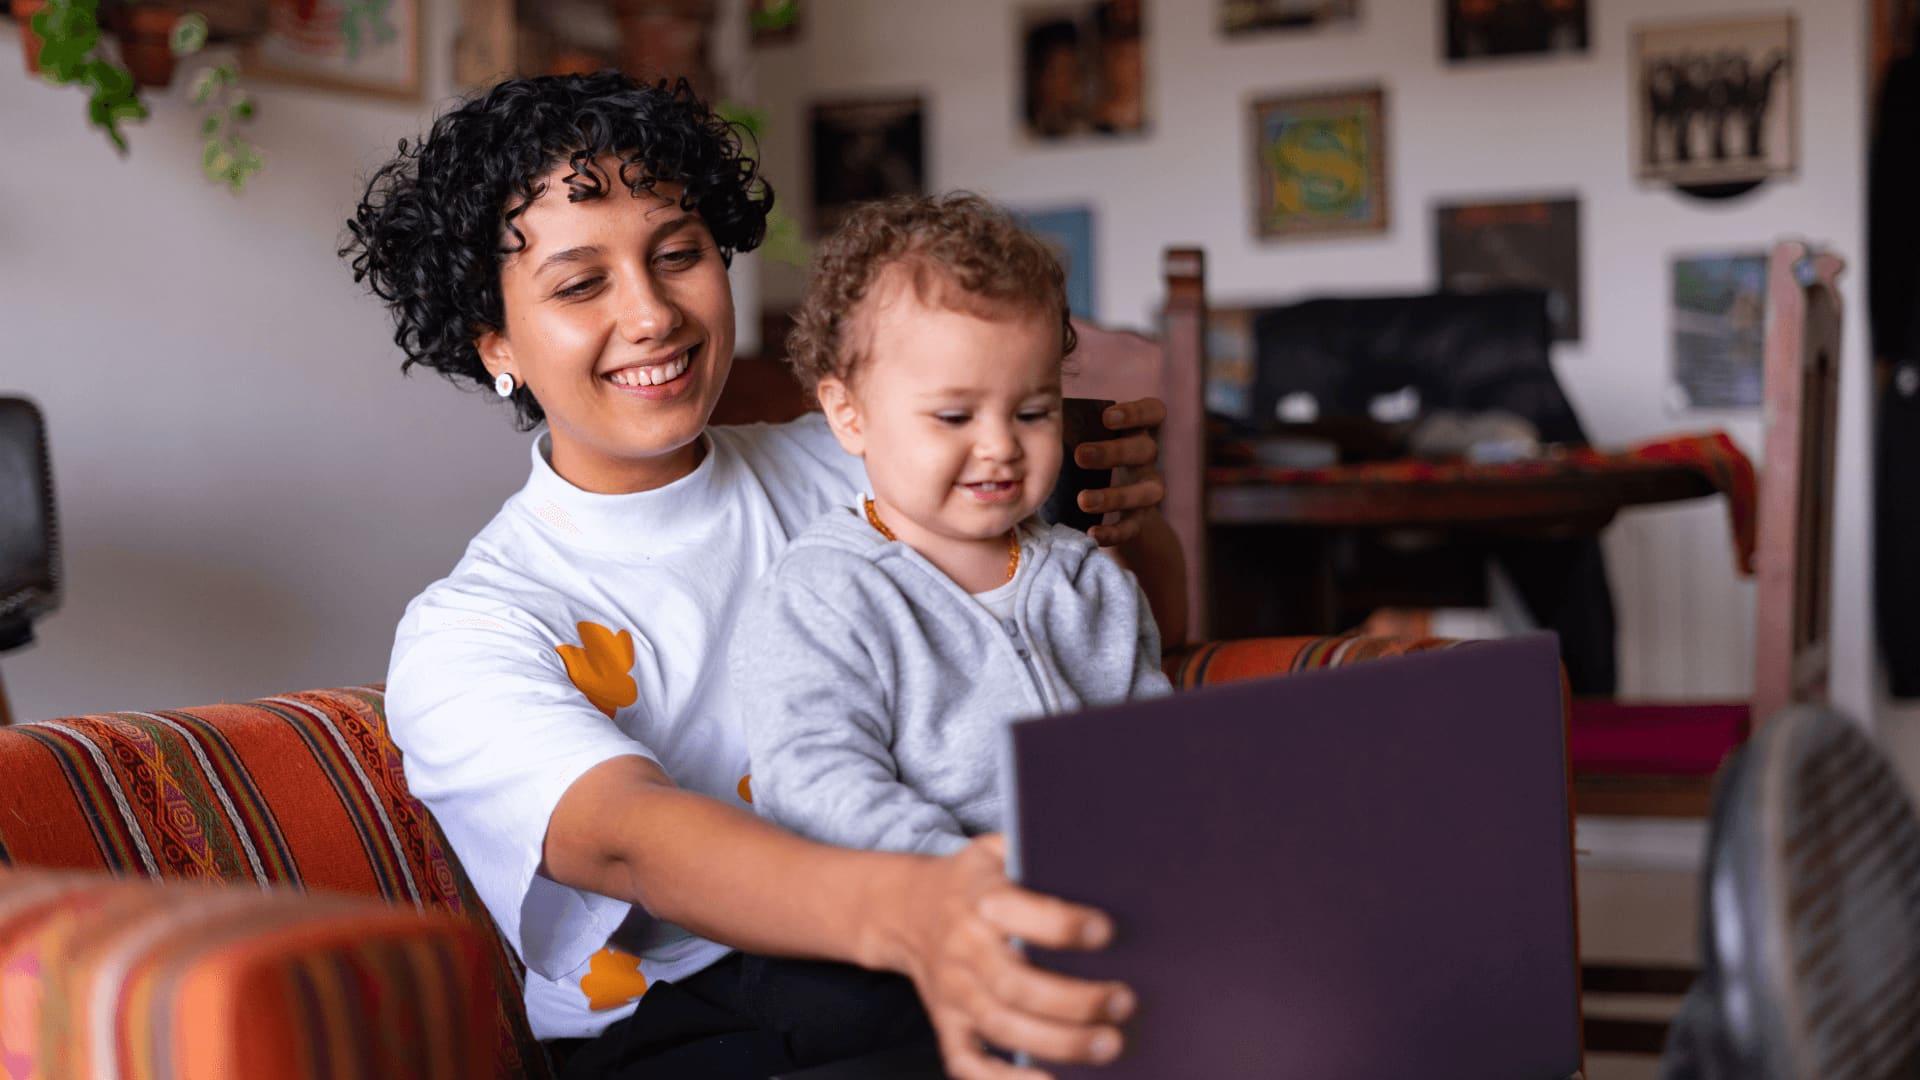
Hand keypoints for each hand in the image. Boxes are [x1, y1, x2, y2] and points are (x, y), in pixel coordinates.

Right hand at [897, 836, 1133, 1078]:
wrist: (905, 909)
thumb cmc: (974, 879)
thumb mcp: (997, 849)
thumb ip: (1038, 851)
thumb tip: (1103, 862)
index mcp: (979, 896)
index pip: (1016, 912)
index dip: (1060, 925)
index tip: (1105, 932)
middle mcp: (963, 947)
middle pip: (1014, 983)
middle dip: (1073, 1000)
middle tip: (1123, 1001)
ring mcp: (952, 992)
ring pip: (1001, 1026)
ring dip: (1057, 1043)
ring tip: (1108, 1045)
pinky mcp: (947, 1024)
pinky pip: (967, 1063)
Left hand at [1073, 398, 1166, 547]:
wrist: (1104, 509)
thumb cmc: (1083, 461)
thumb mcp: (1081, 441)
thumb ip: (1070, 430)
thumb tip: (1038, 418)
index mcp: (1135, 431)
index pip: (1153, 412)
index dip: (1136, 413)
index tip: (1106, 417)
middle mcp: (1147, 458)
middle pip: (1145, 450)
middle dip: (1113, 452)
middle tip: (1079, 456)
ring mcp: (1148, 489)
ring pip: (1146, 491)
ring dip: (1115, 496)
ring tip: (1083, 500)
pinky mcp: (1141, 519)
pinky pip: (1134, 526)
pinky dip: (1115, 531)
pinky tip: (1092, 532)